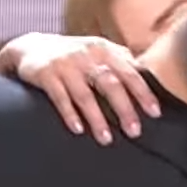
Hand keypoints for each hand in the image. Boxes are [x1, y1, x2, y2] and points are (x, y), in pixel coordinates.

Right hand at [0, 33, 158, 143]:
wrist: (31, 47)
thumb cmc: (74, 55)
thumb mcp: (98, 50)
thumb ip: (122, 60)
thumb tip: (151, 74)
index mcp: (104, 50)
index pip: (129, 72)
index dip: (143, 92)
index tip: (155, 113)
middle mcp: (86, 55)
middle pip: (110, 84)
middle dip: (124, 109)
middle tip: (135, 131)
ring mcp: (65, 65)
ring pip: (85, 94)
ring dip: (97, 118)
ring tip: (106, 139)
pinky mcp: (46, 75)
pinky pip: (59, 97)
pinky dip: (69, 114)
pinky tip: (78, 130)